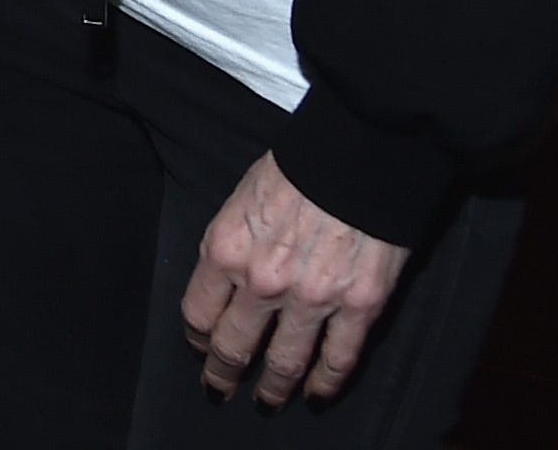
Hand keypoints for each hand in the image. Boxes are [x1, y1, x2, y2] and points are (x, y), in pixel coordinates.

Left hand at [181, 153, 412, 405]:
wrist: (360, 155)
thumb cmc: (298, 167)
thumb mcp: (241, 197)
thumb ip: (232, 243)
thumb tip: (227, 278)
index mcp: (226, 249)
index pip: (198, 312)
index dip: (197, 336)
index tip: (200, 344)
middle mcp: (262, 282)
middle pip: (233, 346)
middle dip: (222, 373)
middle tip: (218, 388)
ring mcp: (312, 299)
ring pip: (284, 362)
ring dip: (272, 388)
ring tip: (266, 401)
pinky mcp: (358, 306)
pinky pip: (337, 358)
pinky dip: (325, 383)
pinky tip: (316, 395)